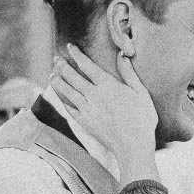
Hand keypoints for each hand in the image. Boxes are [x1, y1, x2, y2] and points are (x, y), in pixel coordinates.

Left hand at [50, 44, 159, 182]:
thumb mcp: (141, 93)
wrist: (133, 145)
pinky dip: (61, 99)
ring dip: (57, 81)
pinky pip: (68, 107)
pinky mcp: (84, 122)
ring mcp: (86, 109)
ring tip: (52, 75)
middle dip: (62, 65)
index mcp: (108, 85)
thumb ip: (129, 73)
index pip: (87, 64)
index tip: (69, 47)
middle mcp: (93, 95)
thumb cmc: (142, 119)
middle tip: (56, 59)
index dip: (76, 55)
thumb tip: (122, 55)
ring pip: (66, 91)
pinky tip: (59, 95)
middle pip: (72, 76)